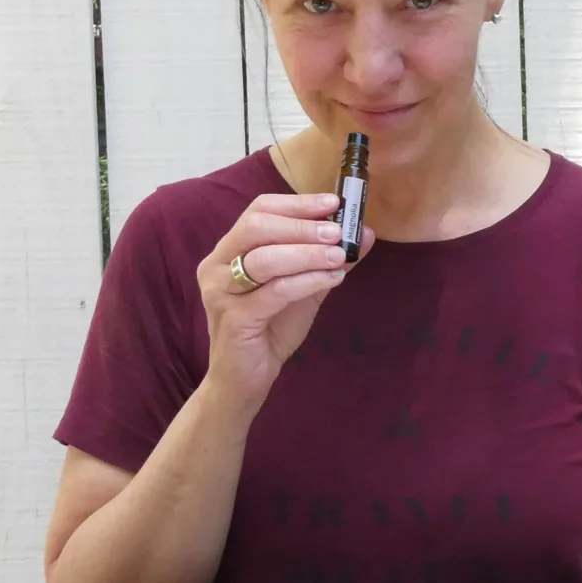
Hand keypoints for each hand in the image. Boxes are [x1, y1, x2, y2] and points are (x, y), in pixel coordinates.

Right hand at [194, 192, 349, 403]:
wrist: (245, 379)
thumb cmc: (270, 329)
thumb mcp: (304, 288)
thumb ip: (327, 260)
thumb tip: (364, 233)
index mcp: (229, 250)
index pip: (258, 210)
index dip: (297, 204)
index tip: (334, 203)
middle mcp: (217, 265)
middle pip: (257, 227)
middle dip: (302, 226)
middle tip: (337, 231)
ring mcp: (221, 291)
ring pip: (265, 259)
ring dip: (307, 253)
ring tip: (340, 256)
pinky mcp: (233, 318)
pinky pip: (274, 291)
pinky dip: (307, 281)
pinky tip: (332, 279)